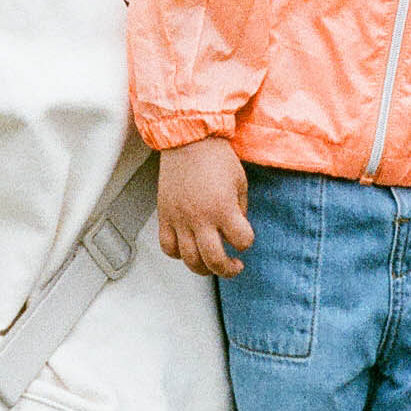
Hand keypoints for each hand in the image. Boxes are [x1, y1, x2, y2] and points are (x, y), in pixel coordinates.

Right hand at [156, 136, 252, 277]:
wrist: (188, 140)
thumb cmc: (216, 157)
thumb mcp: (240, 183)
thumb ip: (240, 210)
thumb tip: (234, 231)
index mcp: (223, 208)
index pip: (241, 241)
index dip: (246, 241)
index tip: (244, 236)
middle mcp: (200, 218)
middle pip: (214, 261)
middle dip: (228, 269)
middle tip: (234, 266)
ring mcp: (180, 219)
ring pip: (190, 260)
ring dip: (204, 268)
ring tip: (211, 263)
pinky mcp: (165, 216)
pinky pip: (168, 247)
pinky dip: (178, 254)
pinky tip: (188, 249)